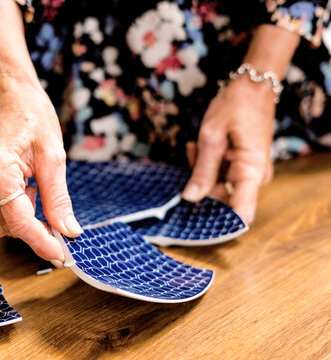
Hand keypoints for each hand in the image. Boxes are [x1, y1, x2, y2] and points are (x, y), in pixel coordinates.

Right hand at [0, 79, 81, 266]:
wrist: (12, 96)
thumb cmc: (33, 117)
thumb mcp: (54, 156)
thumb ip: (58, 198)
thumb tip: (68, 231)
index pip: (18, 221)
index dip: (41, 242)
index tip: (62, 255)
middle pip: (8, 227)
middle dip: (35, 230)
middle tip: (60, 220)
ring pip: (0, 224)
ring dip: (24, 218)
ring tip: (36, 186)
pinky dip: (14, 209)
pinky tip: (25, 187)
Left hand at [183, 77, 274, 223]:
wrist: (252, 85)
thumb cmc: (236, 105)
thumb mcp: (211, 137)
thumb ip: (202, 170)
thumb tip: (190, 198)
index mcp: (251, 173)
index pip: (241, 214)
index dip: (217, 222)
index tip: (193, 218)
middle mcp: (253, 177)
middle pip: (221, 198)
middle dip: (200, 182)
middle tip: (193, 155)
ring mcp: (247, 172)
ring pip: (216, 185)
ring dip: (200, 169)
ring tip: (197, 146)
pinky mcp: (241, 166)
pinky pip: (220, 174)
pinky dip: (206, 163)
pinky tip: (201, 147)